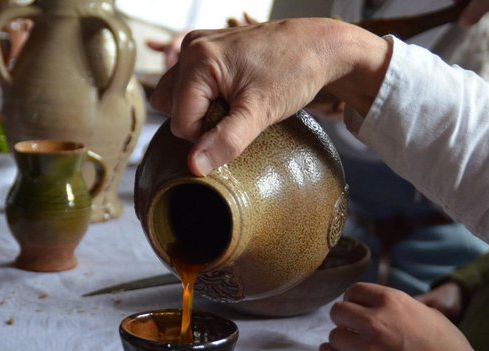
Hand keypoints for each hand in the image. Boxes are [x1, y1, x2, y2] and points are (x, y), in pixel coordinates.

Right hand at [149, 18, 390, 175]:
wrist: (317, 46)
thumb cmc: (294, 72)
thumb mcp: (261, 112)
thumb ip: (226, 140)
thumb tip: (194, 166)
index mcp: (198, 60)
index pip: (180, 123)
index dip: (208, 136)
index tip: (240, 124)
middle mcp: (190, 48)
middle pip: (172, 110)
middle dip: (203, 122)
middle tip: (238, 112)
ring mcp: (196, 48)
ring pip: (175, 99)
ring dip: (201, 112)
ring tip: (235, 104)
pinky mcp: (205, 53)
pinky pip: (187, 87)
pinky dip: (204, 100)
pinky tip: (231, 96)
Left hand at [319, 283, 488, 350]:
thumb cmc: (450, 349)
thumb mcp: (428, 314)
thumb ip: (401, 308)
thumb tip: (385, 307)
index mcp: (394, 302)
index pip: (355, 291)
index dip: (353, 299)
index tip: (355, 306)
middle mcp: (376, 321)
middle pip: (338, 311)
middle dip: (342, 317)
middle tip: (349, 324)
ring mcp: (368, 348)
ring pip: (334, 336)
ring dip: (340, 338)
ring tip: (349, 341)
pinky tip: (331, 350)